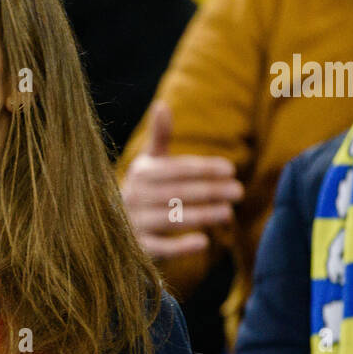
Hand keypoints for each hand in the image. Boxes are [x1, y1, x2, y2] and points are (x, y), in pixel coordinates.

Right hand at [121, 102, 243, 259]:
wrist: (113, 227)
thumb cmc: (142, 190)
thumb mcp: (149, 164)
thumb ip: (159, 137)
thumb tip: (162, 104)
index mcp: (140, 174)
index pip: (176, 169)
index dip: (204, 168)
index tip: (231, 170)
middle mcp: (133, 197)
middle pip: (177, 193)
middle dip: (210, 191)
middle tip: (239, 191)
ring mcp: (133, 224)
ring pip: (171, 219)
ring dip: (202, 215)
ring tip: (228, 213)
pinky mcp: (137, 249)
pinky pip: (160, 248)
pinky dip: (180, 246)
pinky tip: (204, 242)